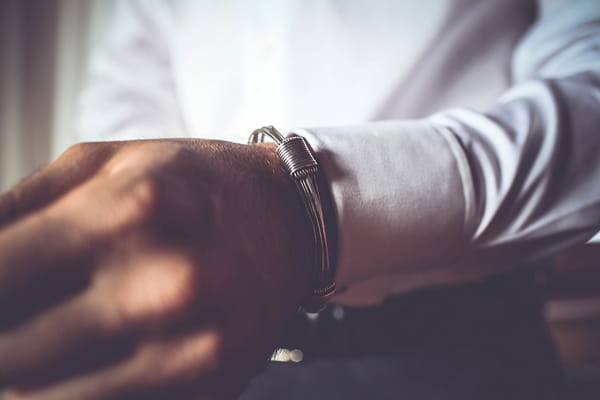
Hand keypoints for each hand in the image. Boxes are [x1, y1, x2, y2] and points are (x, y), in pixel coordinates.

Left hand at [0, 139, 312, 399]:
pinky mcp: (213, 385)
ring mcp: (193, 344)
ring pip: (53, 399)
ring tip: (34, 352)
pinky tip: (81, 368)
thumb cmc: (193, 183)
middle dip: (1, 342)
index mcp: (128, 210)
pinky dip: (82, 393)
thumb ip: (18, 208)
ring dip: (27, 381)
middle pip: (15, 354)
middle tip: (14, 325)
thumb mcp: (106, 164)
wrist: (290, 216)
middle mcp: (164, 283)